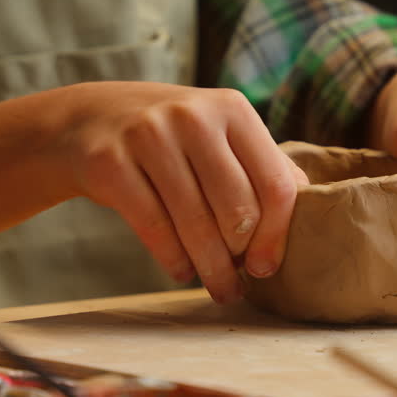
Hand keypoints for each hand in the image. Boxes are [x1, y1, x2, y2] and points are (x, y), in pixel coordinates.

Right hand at [56, 81, 307, 303]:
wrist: (88, 120)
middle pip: (237, 209)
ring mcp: (148, 136)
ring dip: (211, 268)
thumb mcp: (219, 131)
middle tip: (240, 279)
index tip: (268, 266)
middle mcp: (193, 116)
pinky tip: (182, 272)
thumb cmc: (171, 136)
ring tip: (219, 287)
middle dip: (241, 256)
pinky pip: (154, 228)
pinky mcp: (110, 162)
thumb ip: (260, 162)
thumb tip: (308, 203)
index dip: (277, 234)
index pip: (275, 183)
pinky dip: (174, 259)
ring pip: (195, 224)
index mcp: (232, 108)